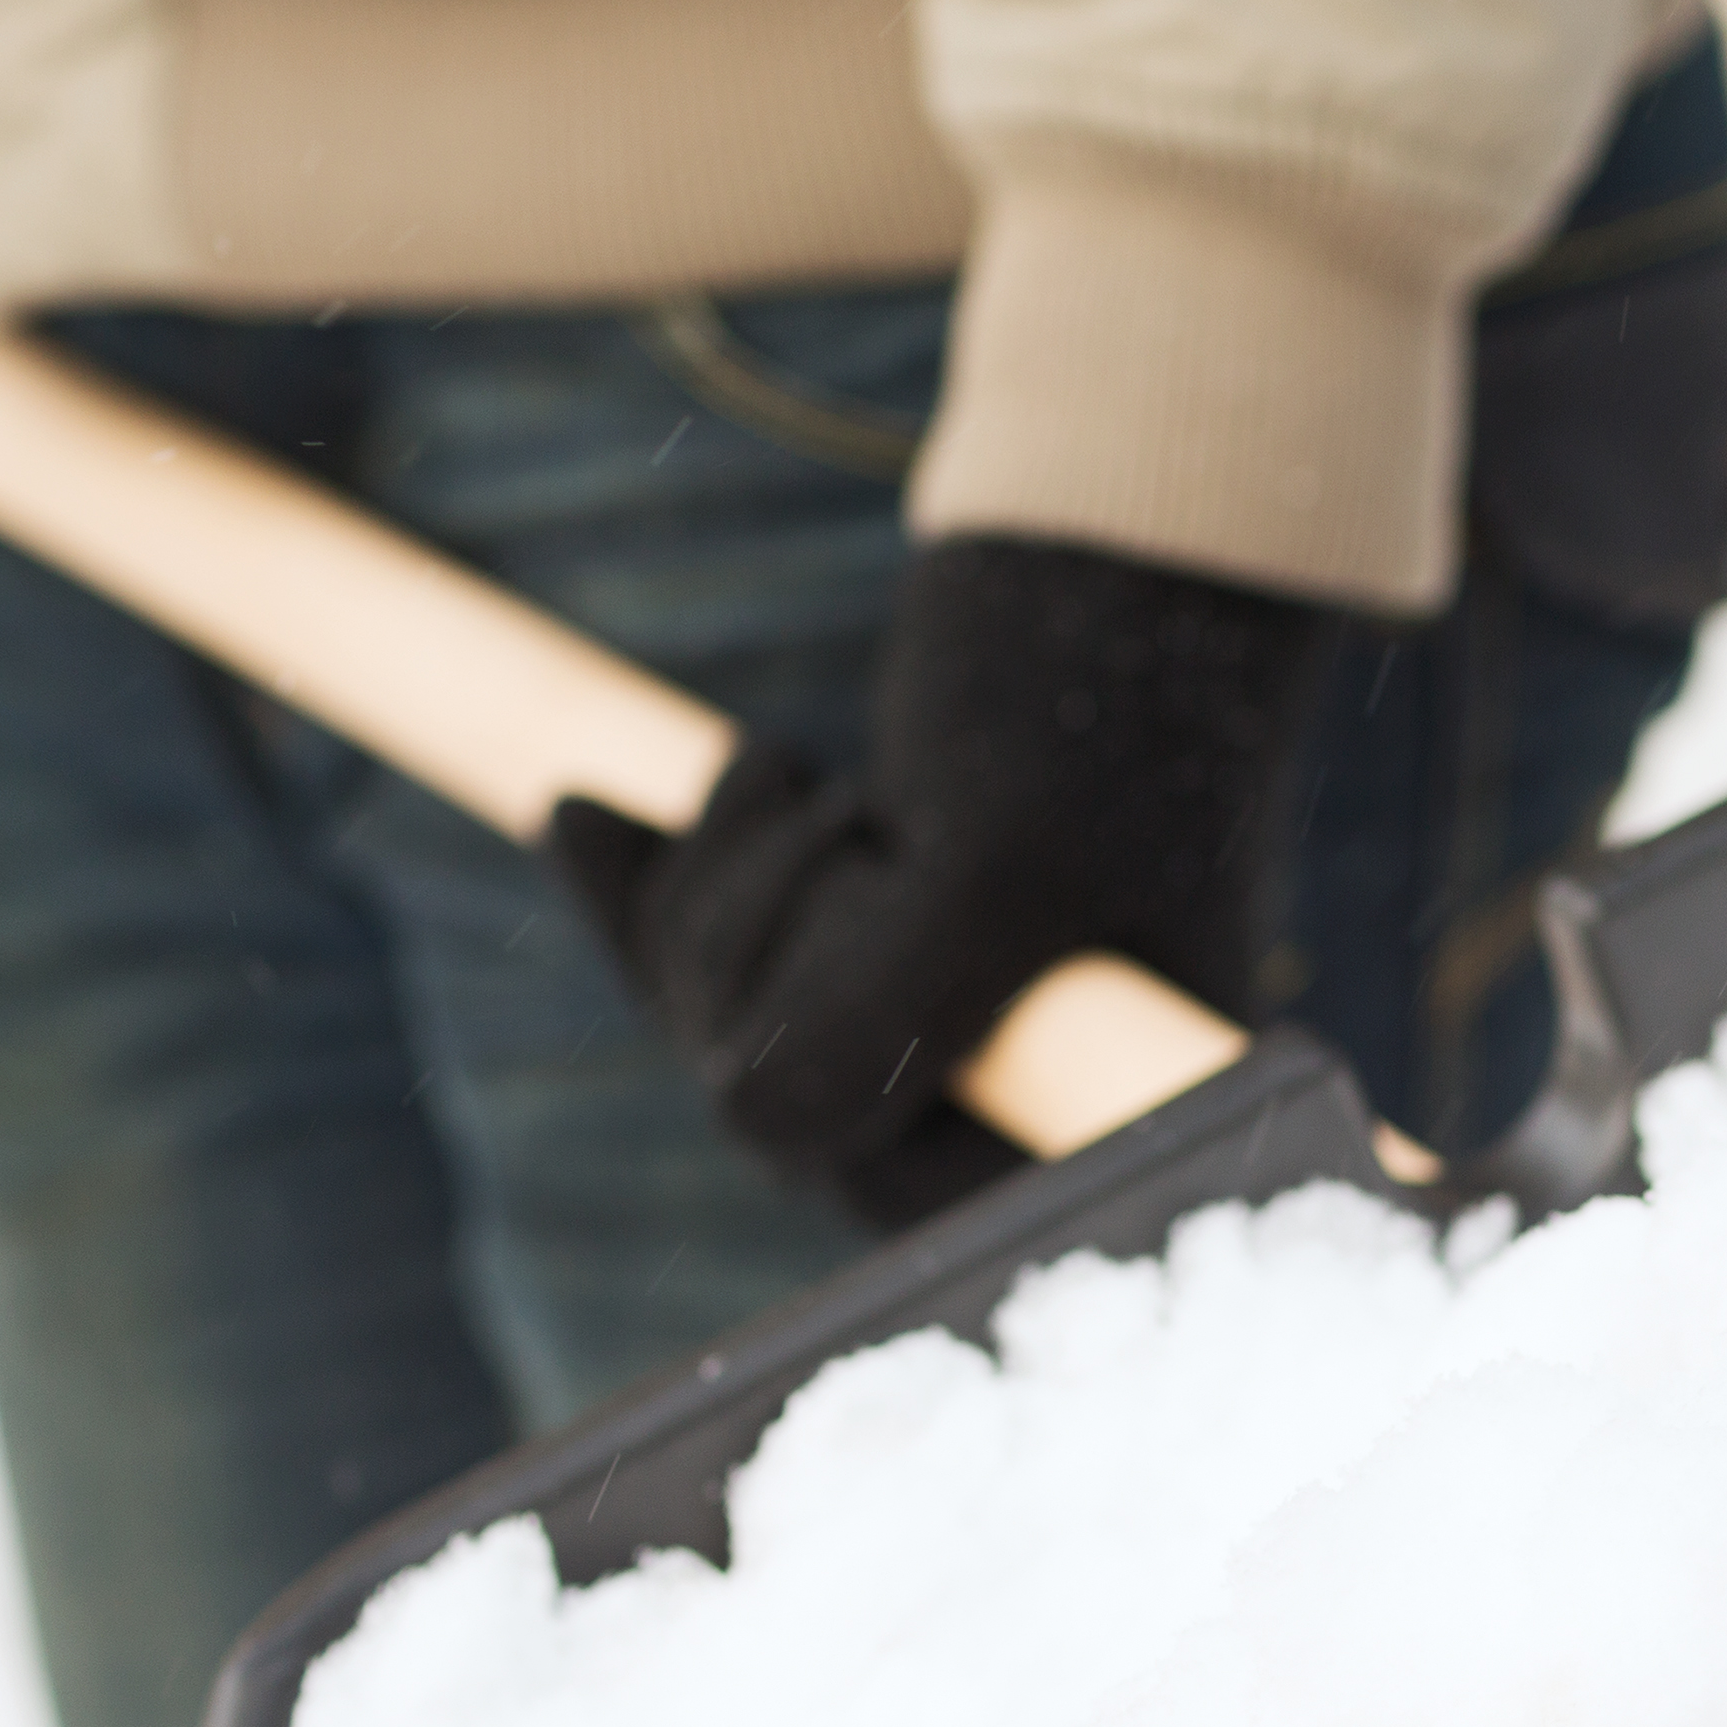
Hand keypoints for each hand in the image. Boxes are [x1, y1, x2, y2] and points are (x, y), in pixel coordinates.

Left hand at [553, 534, 1327, 1227]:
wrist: (1141, 525)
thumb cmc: (1107, 687)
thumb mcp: (994, 861)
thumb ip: (883, 1015)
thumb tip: (743, 1123)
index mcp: (1126, 1107)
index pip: (923, 1201)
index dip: (832, 1086)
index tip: (847, 885)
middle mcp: (1048, 1091)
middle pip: (805, 1120)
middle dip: (744, 957)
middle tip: (802, 785)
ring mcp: (964, 1022)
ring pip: (746, 1038)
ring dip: (706, 902)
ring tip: (775, 761)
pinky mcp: (892, 942)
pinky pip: (731, 970)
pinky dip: (657, 891)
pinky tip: (584, 816)